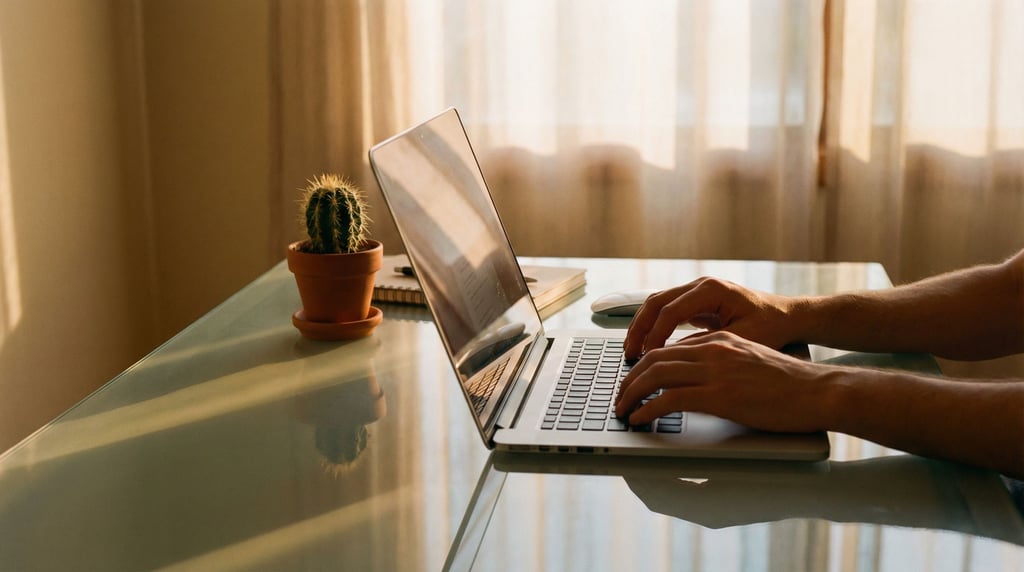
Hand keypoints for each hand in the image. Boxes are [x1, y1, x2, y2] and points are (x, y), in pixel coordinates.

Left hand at [614, 331, 830, 432]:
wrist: (819, 391)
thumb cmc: (791, 384)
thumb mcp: (750, 361)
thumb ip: (723, 364)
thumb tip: (698, 381)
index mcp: (719, 339)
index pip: (669, 346)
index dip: (644, 364)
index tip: (633, 380)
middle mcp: (712, 349)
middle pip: (654, 357)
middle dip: (629, 378)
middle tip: (620, 397)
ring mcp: (715, 370)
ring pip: (655, 374)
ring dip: (631, 393)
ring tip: (623, 410)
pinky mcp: (719, 395)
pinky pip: (669, 398)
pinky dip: (648, 409)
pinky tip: (641, 419)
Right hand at [624, 277, 801, 359]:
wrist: (789, 316)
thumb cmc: (772, 327)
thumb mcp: (741, 340)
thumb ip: (706, 346)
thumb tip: (674, 357)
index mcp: (712, 290)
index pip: (671, 311)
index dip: (655, 336)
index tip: (647, 357)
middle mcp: (701, 285)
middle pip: (656, 302)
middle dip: (639, 328)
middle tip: (629, 353)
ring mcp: (697, 291)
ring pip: (657, 304)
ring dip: (642, 326)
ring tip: (632, 350)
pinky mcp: (697, 301)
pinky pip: (667, 310)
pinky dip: (654, 326)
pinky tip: (647, 346)